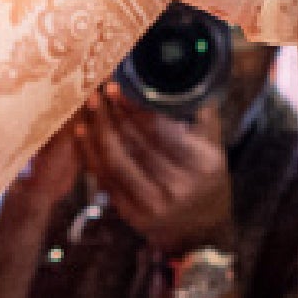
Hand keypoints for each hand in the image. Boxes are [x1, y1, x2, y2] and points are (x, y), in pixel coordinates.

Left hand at [71, 82, 233, 254]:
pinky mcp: (134, 215)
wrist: (202, 226)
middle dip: (111, 115)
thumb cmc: (206, 176)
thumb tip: (183, 71)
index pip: (159, 130)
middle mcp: (178, 186)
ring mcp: (154, 204)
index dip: (133, 108)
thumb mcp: (214, 144)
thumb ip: (199, 111)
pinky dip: (91, 155)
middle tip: (96, 91)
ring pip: (115, 161)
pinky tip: (83, 133)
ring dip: (97, 131)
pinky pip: (105, 179)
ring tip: (89, 107)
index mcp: (201, 163)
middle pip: (133, 144)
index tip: (117, 88)